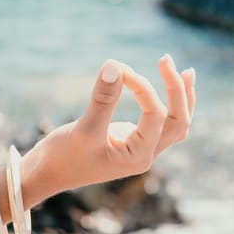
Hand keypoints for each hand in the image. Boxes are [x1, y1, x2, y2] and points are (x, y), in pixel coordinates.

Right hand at [21, 55, 195, 205]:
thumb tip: (115, 65)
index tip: (118, 69)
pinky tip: (168, 85)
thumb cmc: (62, 157)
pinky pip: (161, 121)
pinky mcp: (132, 139)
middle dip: (177, 91)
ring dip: (182, 98)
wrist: (47, 173)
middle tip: (165, 59)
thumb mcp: (83, 128)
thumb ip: (102, 98)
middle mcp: (146, 154)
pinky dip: (169, 103)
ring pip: (175, 123)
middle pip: (179, 122)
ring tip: (186, 72)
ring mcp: (141, 147)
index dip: (142, 87)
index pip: (156, 115)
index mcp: (139, 157)